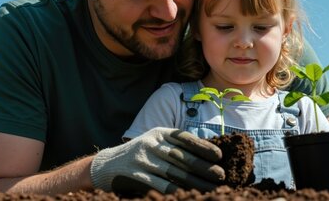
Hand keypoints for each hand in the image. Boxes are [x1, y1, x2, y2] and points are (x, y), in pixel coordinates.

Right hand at [90, 127, 224, 194]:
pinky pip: (158, 184)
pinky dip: (174, 190)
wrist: (108, 164)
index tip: (218, 156)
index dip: (203, 147)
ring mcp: (142, 158)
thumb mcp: (156, 143)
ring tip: (210, 189)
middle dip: (204, 167)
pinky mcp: (135, 173)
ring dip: (194, 182)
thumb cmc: (141, 154)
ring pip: (174, 172)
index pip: (185, 138)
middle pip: (182, 156)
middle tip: (221, 175)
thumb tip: (207, 157)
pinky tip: (187, 195)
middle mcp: (151, 142)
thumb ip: (175, 147)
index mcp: (160, 133)